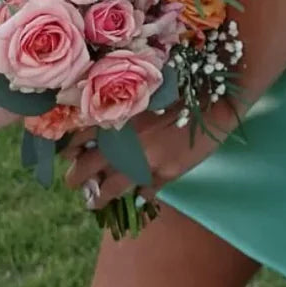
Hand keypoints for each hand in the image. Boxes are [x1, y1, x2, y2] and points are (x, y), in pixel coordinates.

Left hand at [61, 107, 226, 211]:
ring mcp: (140, 162)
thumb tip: (99, 125)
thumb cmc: (182, 85)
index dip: (70, 151)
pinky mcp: (162, 175)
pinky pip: (143, 195)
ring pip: (107, 190)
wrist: (215, 100)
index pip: (76, 140)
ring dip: (97, 198)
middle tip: (76, 181)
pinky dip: (137, 199)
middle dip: (76, 179)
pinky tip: (135, 198)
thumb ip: (121, 109)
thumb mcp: (144, 91)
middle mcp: (121, 143)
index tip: (70, 155)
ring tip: (94, 201)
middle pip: (83, 170)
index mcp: (115, 118)